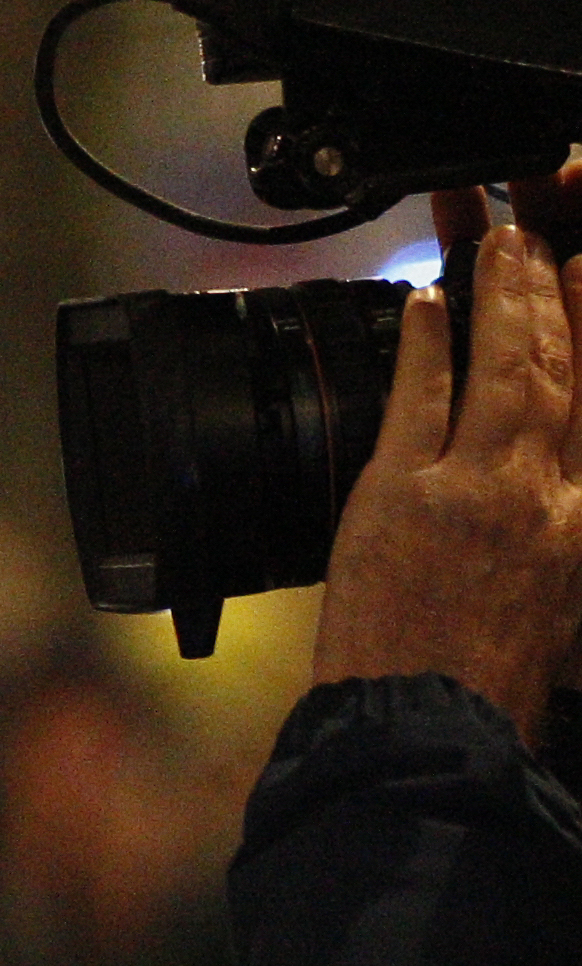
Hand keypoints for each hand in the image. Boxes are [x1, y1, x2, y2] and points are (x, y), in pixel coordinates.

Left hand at [314, 185, 581, 720]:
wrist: (432, 725)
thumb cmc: (489, 680)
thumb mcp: (564, 608)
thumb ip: (562, 532)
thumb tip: (562, 491)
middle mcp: (546, 497)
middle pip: (563, 376)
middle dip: (559, 298)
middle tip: (545, 241)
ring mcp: (474, 488)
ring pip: (501, 370)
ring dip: (502, 299)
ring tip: (499, 244)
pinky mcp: (403, 492)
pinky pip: (418, 396)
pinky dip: (426, 343)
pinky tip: (424, 301)